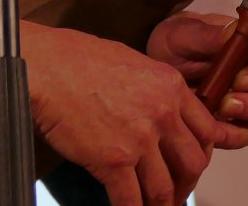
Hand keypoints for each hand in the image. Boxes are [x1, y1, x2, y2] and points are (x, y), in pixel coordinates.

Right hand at [22, 22, 216, 205]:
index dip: (202, 154)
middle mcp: (162, 113)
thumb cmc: (72, 57)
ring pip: (164, 188)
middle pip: (193, 164)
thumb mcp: (129, 60)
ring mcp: (139, 139)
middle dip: (186, 184)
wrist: (41, 66)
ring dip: (161, 204)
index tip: (192, 164)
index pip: (206, 131)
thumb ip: (152, 87)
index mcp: (169, 86)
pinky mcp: (113, 160)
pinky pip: (130, 199)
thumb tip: (157, 108)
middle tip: (176, 192)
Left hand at [146, 11, 247, 149]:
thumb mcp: (183, 34)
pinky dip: (230, 136)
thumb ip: (207, 35)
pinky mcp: (238, 125)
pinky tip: (209, 128)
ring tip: (218, 112)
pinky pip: (245, 137)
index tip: (241, 79)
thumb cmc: (177, 42)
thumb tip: (232, 32)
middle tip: (228, 103)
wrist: (158, 64)